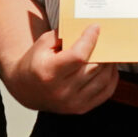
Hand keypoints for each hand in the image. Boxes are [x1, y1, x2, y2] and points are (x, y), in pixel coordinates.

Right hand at [4, 24, 118, 114]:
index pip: (78, 56)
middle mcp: (61, 91)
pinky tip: (108, 68)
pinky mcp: (80, 109)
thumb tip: (88, 29)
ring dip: (109, 64)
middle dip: (103, 51)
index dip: (90, 40)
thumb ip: (64, 35)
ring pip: (102, 79)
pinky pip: (105, 92)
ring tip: (109, 52)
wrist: (26, 89)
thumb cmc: (36, 62)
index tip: (95, 28)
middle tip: (106, 39)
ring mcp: (72, 102)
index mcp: (49, 73)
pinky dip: (111, 78)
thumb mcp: (43, 44)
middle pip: (93, 67)